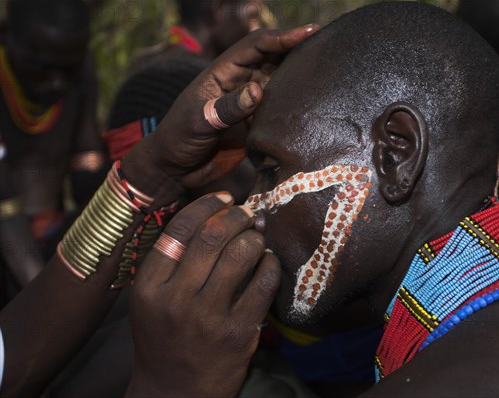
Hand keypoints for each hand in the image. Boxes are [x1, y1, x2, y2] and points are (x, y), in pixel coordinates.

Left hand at [122, 25, 318, 202]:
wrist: (175, 171)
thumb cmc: (177, 140)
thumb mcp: (197, 122)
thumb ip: (226, 108)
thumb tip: (258, 91)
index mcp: (222, 73)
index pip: (256, 46)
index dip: (282, 37)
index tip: (308, 32)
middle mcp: (239, 83)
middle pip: (274, 58)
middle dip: (298, 49)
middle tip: (328, 44)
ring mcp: (249, 104)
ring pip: (281, 83)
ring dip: (301, 77)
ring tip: (329, 70)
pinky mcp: (256, 125)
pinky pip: (280, 111)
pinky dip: (296, 106)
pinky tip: (317, 105)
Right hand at [126, 192, 280, 397]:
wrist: (174, 393)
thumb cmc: (164, 338)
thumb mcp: (150, 299)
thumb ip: (171, 261)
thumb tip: (214, 214)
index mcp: (148, 287)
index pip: (180, 229)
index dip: (207, 205)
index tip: (224, 199)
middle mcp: (176, 300)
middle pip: (213, 236)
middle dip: (236, 215)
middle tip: (246, 213)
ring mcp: (209, 317)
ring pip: (242, 253)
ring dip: (255, 237)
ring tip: (256, 237)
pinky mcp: (239, 332)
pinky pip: (264, 281)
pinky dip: (270, 263)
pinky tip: (267, 262)